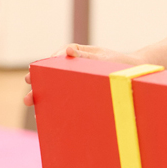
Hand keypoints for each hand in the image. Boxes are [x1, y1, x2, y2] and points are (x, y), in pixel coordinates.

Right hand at [23, 44, 145, 105]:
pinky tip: (48, 116)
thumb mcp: (104, 59)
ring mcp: (79, 80)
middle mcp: (76, 68)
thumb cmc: (121, 64)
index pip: (55, 60)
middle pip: (52, 76)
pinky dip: (58, 106)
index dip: (42, 69)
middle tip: (27, 98)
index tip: (31, 76)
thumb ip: (85, 56)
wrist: (138, 74)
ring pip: (58, 89)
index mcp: (79, 56)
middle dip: (39, 86)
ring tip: (34, 106)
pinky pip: (68, 99)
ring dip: (45, 97)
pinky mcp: (84, 93)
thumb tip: (67, 51)